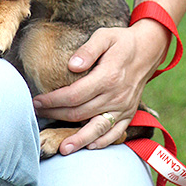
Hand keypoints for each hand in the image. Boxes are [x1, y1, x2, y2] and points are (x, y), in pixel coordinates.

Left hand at [32, 20, 170, 153]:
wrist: (149, 49)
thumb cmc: (122, 41)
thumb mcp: (104, 36)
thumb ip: (88, 50)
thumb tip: (72, 65)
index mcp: (107, 77)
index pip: (74, 95)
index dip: (53, 101)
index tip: (37, 101)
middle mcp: (116, 96)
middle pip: (80, 113)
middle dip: (56, 116)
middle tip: (37, 115)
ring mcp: (124, 107)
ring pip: (97, 128)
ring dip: (79, 140)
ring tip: (63, 149)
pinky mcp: (129, 113)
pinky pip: (116, 132)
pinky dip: (103, 142)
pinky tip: (89, 147)